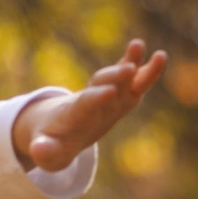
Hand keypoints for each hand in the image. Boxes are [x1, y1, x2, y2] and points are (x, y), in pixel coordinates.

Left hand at [12, 40, 165, 171]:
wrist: (58, 128)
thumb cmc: (54, 143)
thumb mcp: (48, 153)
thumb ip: (44, 151)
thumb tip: (38, 151)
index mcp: (74, 114)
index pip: (85, 104)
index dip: (96, 98)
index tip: (108, 92)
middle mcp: (91, 100)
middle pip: (102, 84)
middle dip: (114, 77)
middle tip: (128, 68)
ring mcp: (106, 97)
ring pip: (119, 78)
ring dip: (129, 62)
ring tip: (138, 45)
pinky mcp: (119, 97)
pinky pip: (134, 82)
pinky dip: (145, 71)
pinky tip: (160, 57)